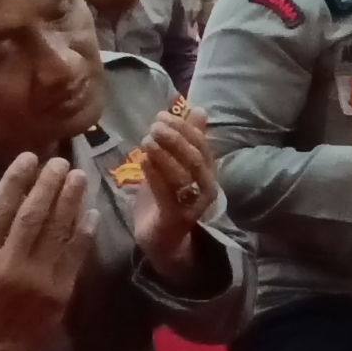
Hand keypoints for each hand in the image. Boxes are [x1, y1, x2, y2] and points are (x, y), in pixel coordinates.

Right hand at [0, 154, 98, 350]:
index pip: (0, 209)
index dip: (16, 180)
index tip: (30, 157)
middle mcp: (8, 264)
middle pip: (33, 216)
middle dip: (49, 185)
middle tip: (62, 161)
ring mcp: (37, 277)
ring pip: (57, 231)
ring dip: (71, 201)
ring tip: (80, 176)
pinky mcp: (60, 289)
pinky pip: (75, 254)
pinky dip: (84, 231)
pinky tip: (92, 210)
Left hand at [134, 109, 219, 283]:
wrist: (164, 241)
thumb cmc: (168, 199)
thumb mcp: (176, 164)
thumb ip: (187, 139)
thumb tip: (200, 109)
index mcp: (208, 171)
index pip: (202, 143)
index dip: (183, 126)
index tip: (161, 115)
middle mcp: (207, 186)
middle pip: (195, 157)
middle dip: (175, 138)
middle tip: (153, 126)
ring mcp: (194, 203)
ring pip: (183, 174)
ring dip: (165, 154)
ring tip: (146, 141)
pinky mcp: (178, 217)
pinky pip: (167, 193)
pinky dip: (155, 175)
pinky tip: (143, 161)